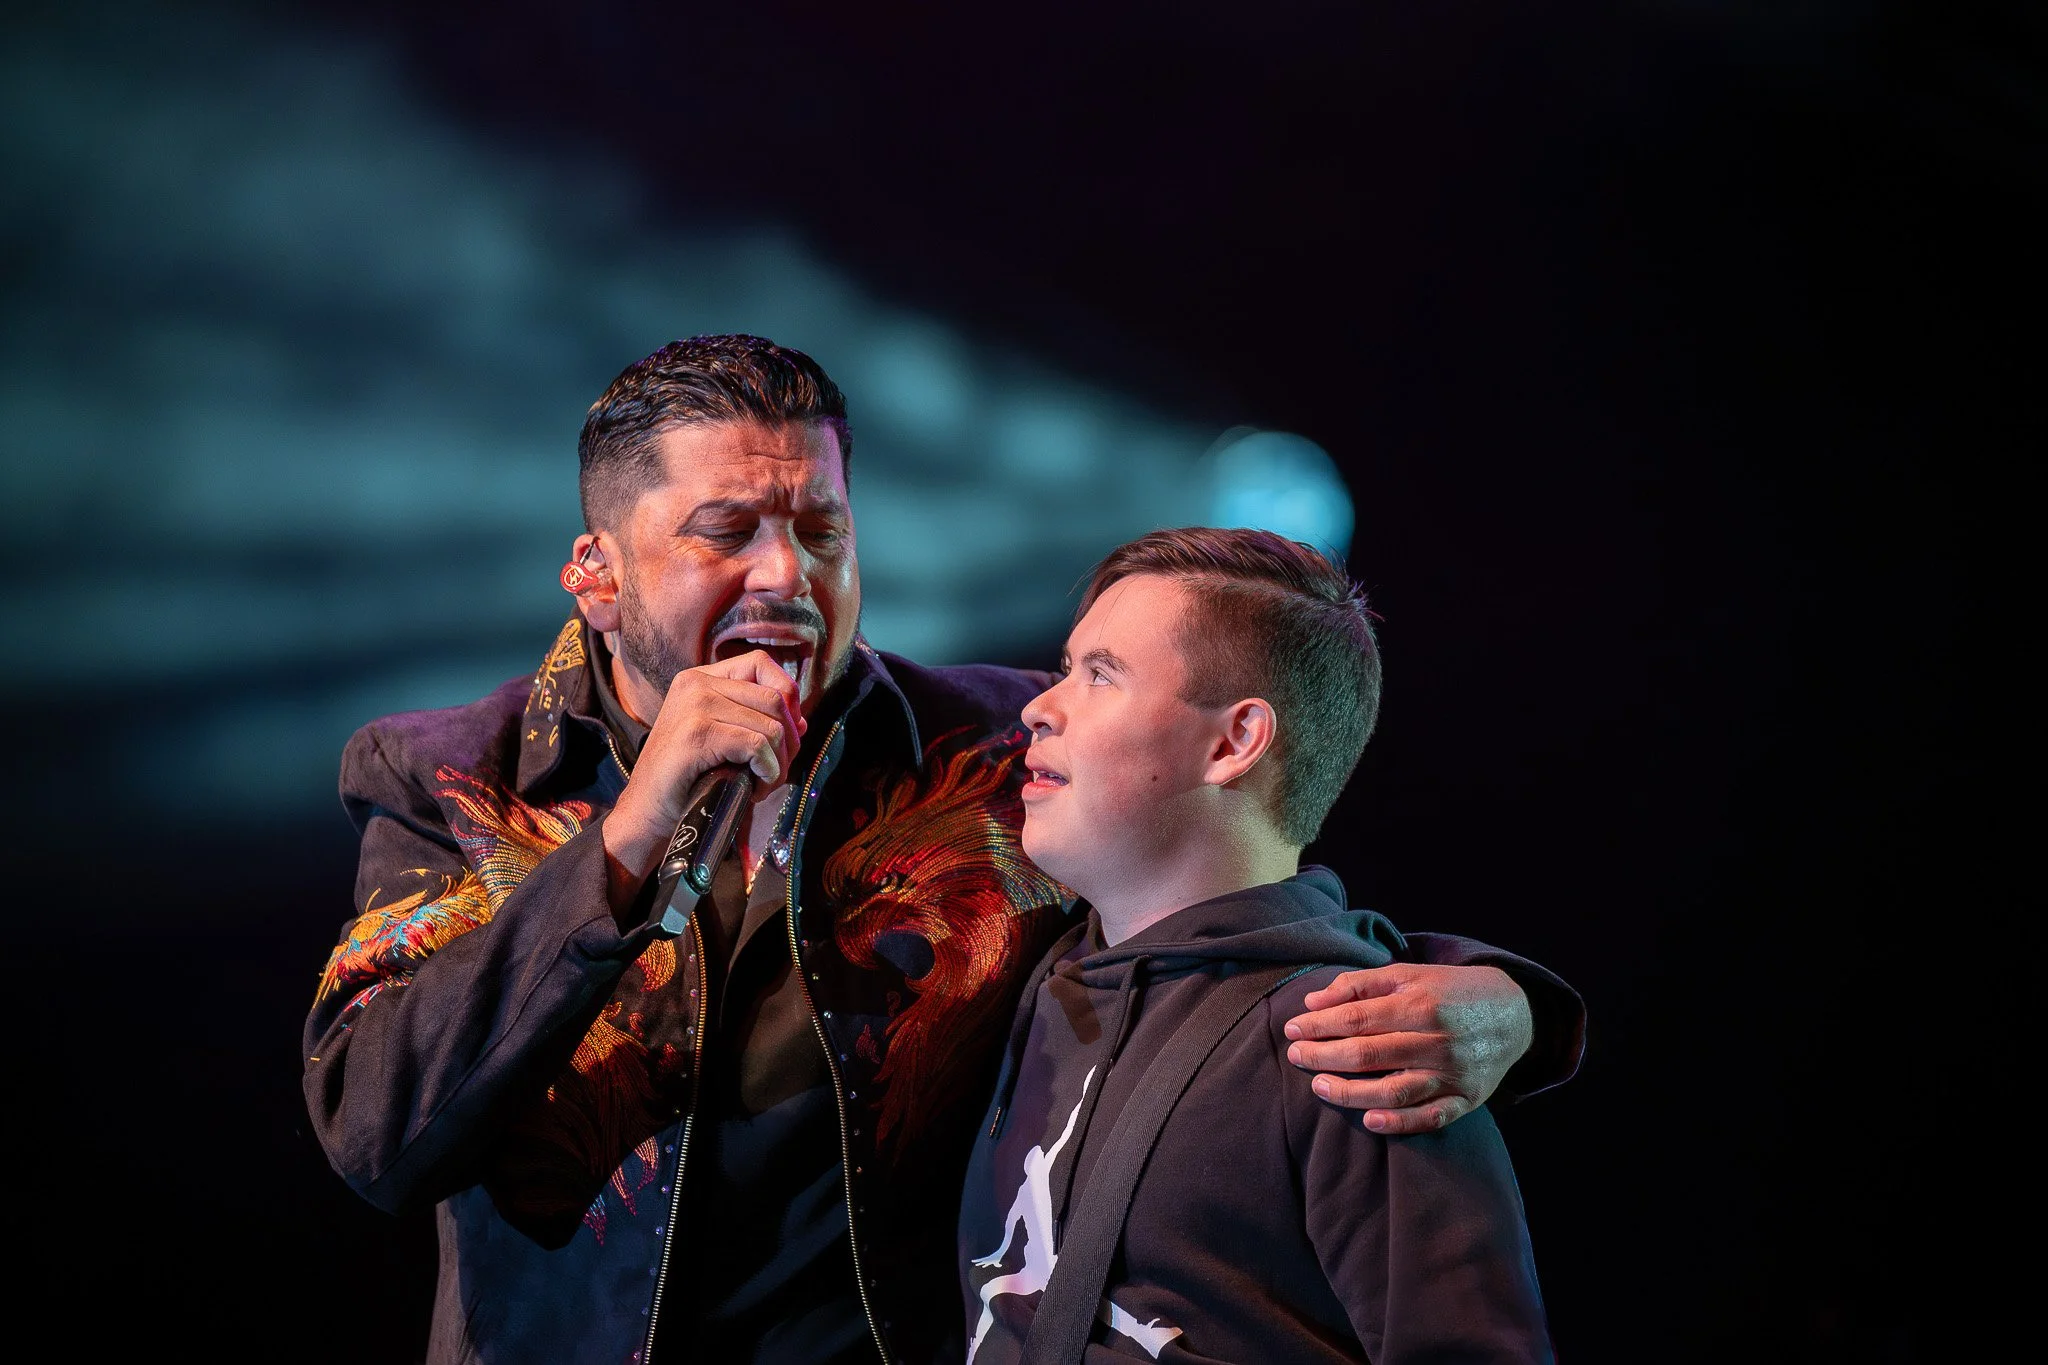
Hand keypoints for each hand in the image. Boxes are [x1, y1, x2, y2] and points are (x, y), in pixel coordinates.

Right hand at [604, 651, 805, 881]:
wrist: (646, 811)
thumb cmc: (687, 778)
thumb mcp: (721, 737)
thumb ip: (754, 720)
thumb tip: (800, 721)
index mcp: (700, 678)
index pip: (761, 664)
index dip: (787, 695)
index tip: (787, 731)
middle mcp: (696, 683)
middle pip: (774, 698)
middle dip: (789, 740)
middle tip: (776, 770)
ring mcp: (695, 706)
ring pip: (771, 725)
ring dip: (778, 763)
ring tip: (762, 783)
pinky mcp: (696, 734)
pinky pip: (757, 746)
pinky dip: (767, 771)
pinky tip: (756, 788)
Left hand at [1282, 963, 1533, 1134]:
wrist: (1515, 1013)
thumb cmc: (1451, 991)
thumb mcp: (1409, 974)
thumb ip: (1360, 985)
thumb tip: (1314, 1002)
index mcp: (1421, 1003)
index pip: (1357, 1019)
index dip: (1319, 1026)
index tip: (1293, 1029)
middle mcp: (1437, 1041)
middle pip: (1368, 1055)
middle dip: (1324, 1057)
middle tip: (1296, 1057)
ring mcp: (1452, 1074)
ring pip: (1393, 1092)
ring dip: (1350, 1093)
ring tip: (1320, 1086)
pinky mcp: (1466, 1099)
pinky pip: (1429, 1118)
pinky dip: (1398, 1124)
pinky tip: (1368, 1120)